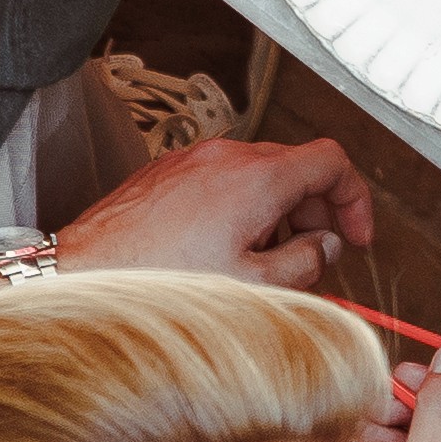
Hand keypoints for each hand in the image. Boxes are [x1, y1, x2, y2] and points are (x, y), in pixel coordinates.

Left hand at [50, 132, 376, 289]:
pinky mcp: (167, 171)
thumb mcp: (256, 285)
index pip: (332, 162)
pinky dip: (242, 207)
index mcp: (258, 178)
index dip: (355, 199)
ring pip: (261, 173)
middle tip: (316, 254)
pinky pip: (223, 178)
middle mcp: (226, 156)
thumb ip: (308, 261)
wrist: (85, 272)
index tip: (355, 234)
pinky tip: (227, 249)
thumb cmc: (161, 280)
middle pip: (298, 166)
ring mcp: (193, 159)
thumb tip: (325, 248)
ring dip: (279, 212)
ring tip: (266, 259)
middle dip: (317, 212)